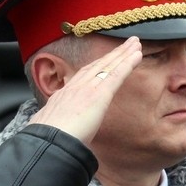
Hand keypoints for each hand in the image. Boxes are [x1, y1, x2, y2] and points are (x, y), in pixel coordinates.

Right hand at [28, 37, 142, 145]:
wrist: (48, 143)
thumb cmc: (49, 142)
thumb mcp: (52, 128)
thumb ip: (61, 125)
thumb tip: (63, 131)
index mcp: (64, 95)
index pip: (84, 75)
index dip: (98, 65)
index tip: (107, 58)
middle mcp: (75, 87)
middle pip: (98, 65)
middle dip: (113, 53)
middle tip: (127, 43)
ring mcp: (87, 88)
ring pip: (108, 65)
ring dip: (123, 53)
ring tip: (135, 43)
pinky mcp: (99, 94)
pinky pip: (116, 75)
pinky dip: (128, 63)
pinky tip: (137, 55)